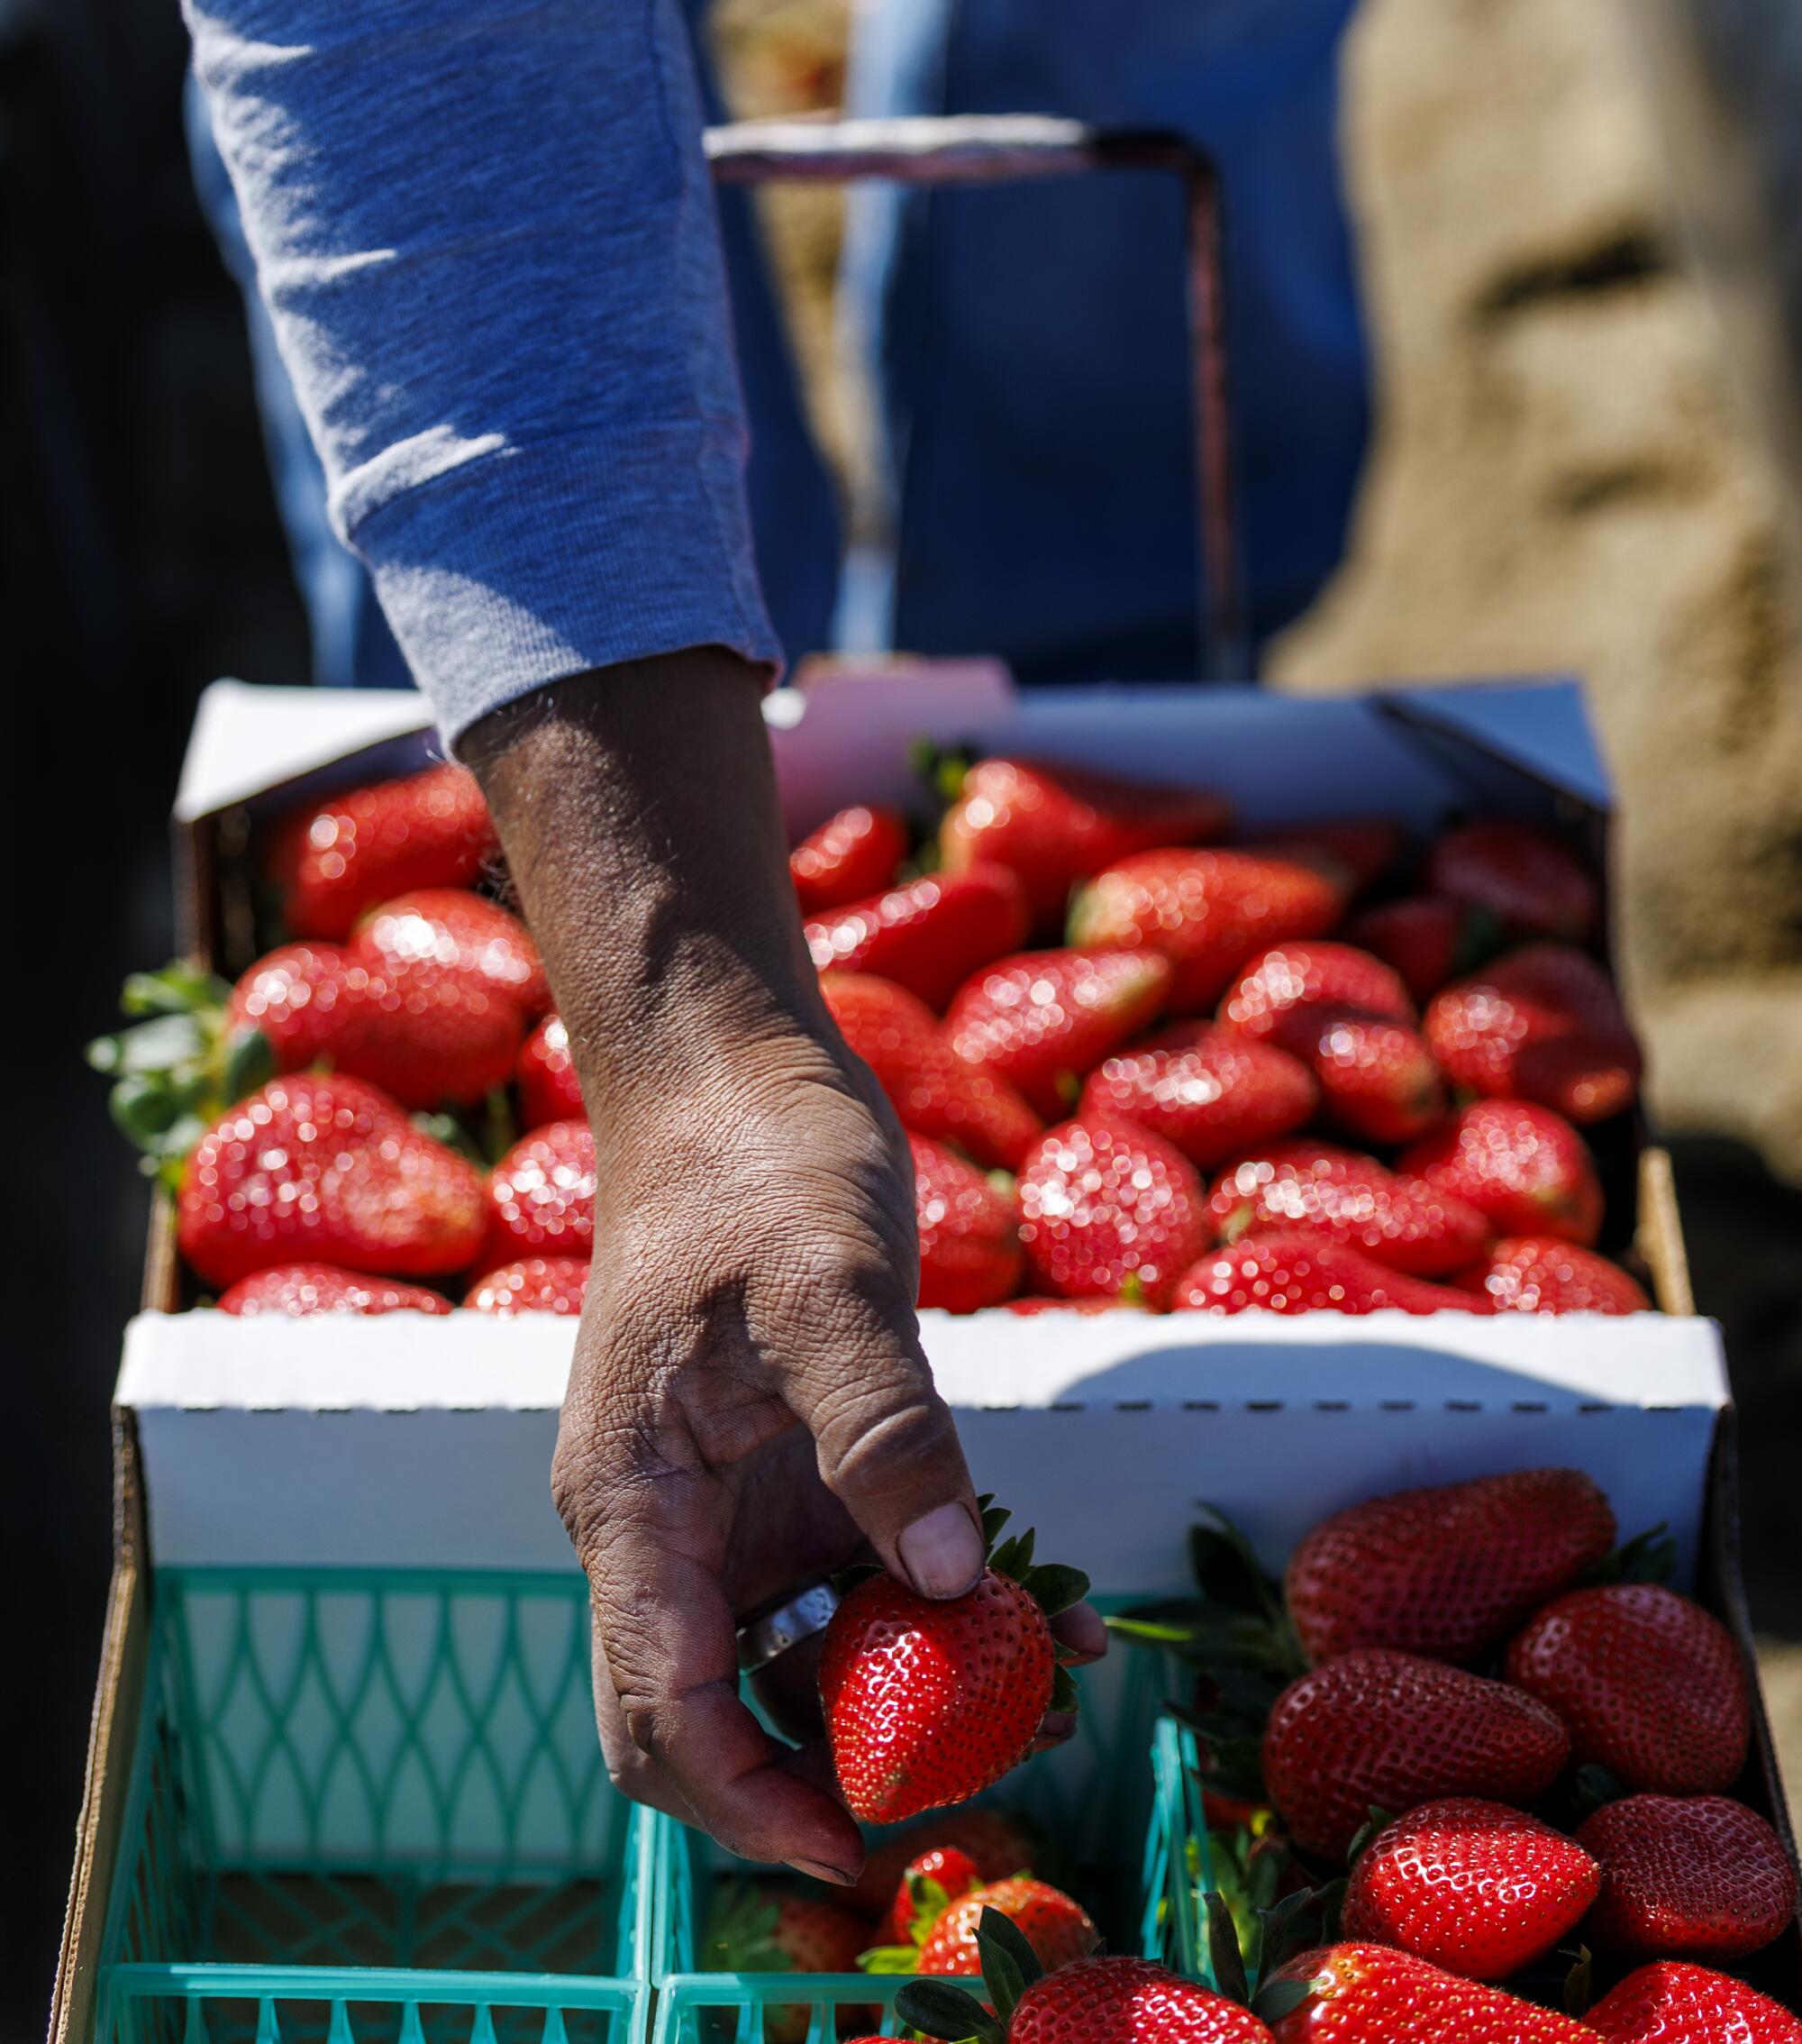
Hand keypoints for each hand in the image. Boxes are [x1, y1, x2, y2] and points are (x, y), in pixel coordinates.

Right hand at [466, 653, 1103, 1878]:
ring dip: (900, 1698)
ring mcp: (730, 1498)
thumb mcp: (826, 1280)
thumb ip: (883, 1431)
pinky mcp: (791, 1464)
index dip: (751, 1803)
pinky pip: (855, 1575)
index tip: (863, 1852)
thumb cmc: (753, 1159)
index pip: (660, 1707)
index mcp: (633, 1496)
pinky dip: (932, 1611)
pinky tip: (1039, 1614)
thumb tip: (952, 1587)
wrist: (728, 1069)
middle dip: (827, 1778)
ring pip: (797, 1653)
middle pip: (720, 1711)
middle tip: (968, 1809)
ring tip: (1034, 1710)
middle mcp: (669, 1522)